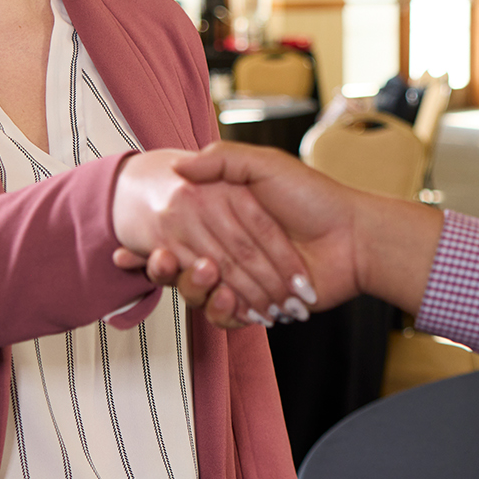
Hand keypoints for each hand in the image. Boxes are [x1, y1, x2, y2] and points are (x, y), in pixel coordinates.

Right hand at [110, 147, 311, 319]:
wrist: (354, 236)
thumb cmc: (313, 196)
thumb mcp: (265, 166)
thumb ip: (222, 161)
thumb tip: (178, 166)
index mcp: (225, 220)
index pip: (177, 235)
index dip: (152, 243)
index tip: (124, 248)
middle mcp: (230, 252)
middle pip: (183, 269)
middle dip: (166, 270)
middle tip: (160, 261)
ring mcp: (244, 281)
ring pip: (201, 296)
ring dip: (197, 290)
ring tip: (208, 275)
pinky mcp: (260, 306)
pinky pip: (228, 317)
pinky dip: (226, 311)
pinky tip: (229, 299)